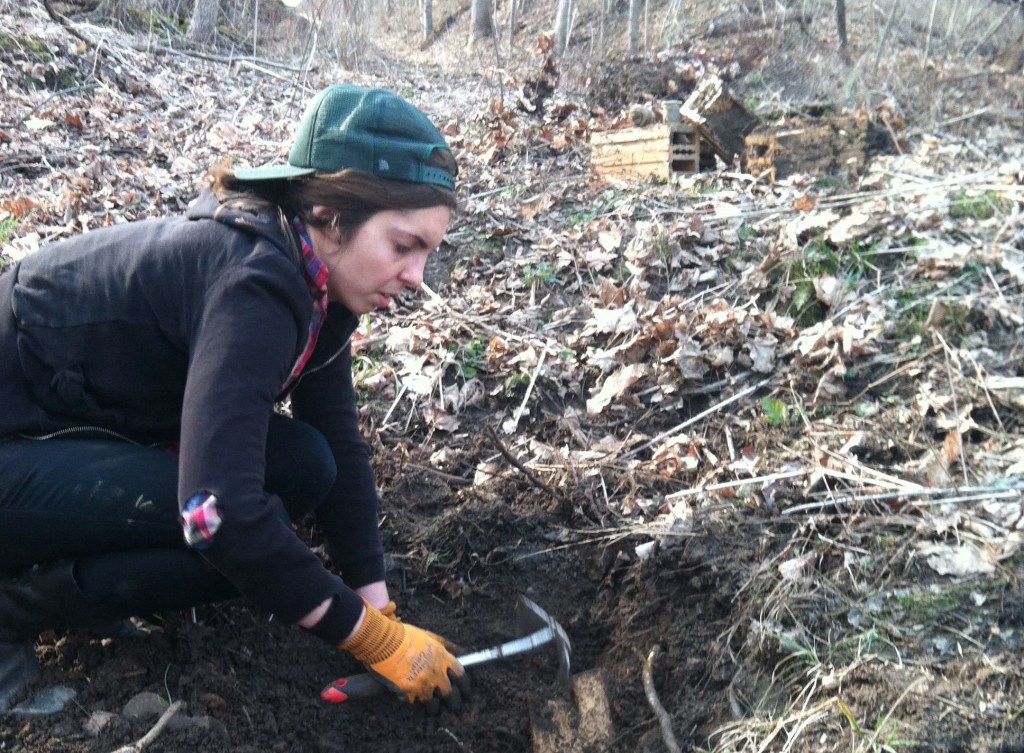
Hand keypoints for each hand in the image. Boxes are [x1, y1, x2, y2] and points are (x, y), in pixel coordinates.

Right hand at [341, 602, 469, 710]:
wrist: (383, 641)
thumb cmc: (406, 636)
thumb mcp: (430, 636)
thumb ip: (447, 646)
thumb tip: (464, 652)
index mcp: (443, 658)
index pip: (461, 676)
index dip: (466, 686)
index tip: (466, 692)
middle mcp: (435, 673)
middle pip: (451, 694)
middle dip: (454, 703)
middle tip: (454, 707)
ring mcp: (422, 684)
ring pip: (434, 704)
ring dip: (434, 708)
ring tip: (434, 710)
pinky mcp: (407, 693)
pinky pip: (415, 704)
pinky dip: (415, 704)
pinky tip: (415, 703)